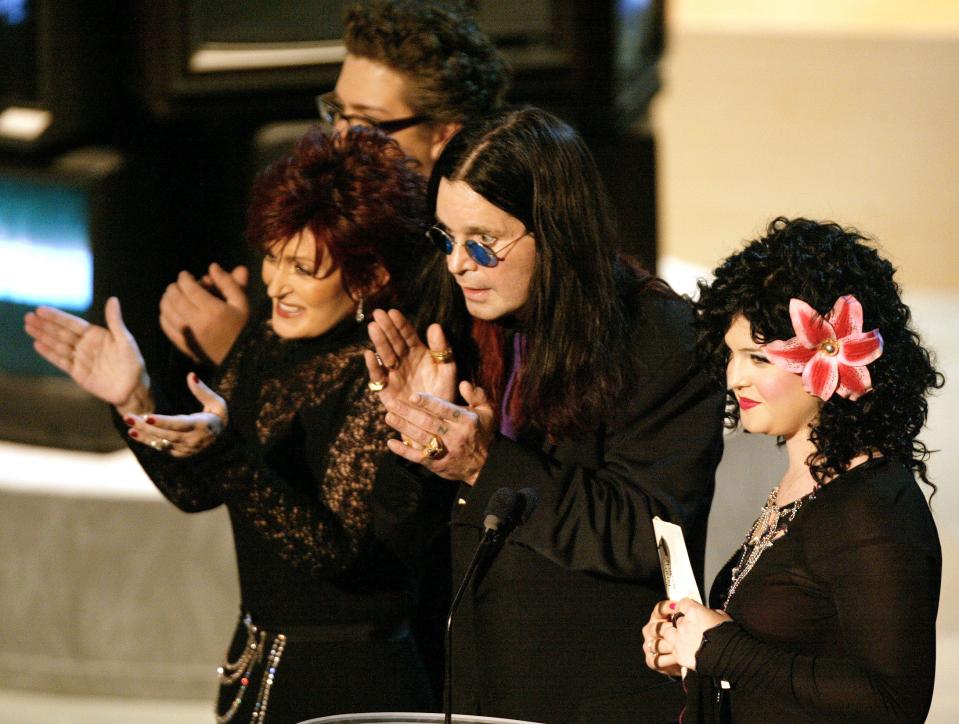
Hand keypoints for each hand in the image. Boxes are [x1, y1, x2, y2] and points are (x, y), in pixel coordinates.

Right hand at [24, 297, 152, 414]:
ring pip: (58, 345)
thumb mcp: (125, 340)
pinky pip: (61, 361)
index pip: (73, 323)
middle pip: (62, 333)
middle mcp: (86, 345)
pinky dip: (49, 354)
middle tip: (28, 316)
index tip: (41, 309)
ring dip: (43, 336)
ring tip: (28, 327)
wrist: (133, 388)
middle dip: (45, 325)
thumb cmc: (132, 362)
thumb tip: (113, 299)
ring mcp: (80, 358)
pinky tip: (37, 345)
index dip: (57, 317)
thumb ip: (115, 321)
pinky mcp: (77, 372)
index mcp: (96, 335)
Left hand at [123, 373, 226, 456]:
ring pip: (162, 443)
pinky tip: (135, 433)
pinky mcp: (180, 454)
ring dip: (144, 435)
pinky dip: (148, 440)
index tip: (148, 417)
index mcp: (203, 426)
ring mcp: (187, 449)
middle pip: (167, 435)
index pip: (180, 424)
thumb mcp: (217, 402)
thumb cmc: (218, 414)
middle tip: (129, 418)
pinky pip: (162, 447)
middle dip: (146, 427)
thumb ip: (202, 390)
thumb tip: (191, 375)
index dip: (164, 422)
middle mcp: (194, 441)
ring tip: (128, 426)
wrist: (223, 437)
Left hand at [159, 263, 248, 364]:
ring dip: (166, 300)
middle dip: (173, 288)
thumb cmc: (243, 327)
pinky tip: (168, 311)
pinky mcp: (184, 345)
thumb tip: (213, 266)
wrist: (241, 357)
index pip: (190, 288)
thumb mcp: (241, 303)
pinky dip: (163, 316)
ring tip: (171, 295)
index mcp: (214, 311)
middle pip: (175, 299)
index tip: (185, 274)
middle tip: (177, 284)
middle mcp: (198, 323)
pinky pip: (166, 327)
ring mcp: (189, 335)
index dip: (184, 278)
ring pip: (167, 312)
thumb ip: (228, 283)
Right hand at [364, 308, 457, 404]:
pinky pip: (378, 375)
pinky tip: (369, 354)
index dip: (400, 324)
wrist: (435, 419)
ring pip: (384, 354)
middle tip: (378, 313)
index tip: (393, 312)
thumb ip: (442, 349)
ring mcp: (393, 373)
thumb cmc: (443, 393)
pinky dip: (373, 366)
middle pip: (393, 341)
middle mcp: (403, 360)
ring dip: (379, 341)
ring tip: (373, 328)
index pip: (407, 335)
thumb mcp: (447, 370)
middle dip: (386, 327)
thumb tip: (435, 326)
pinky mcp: (385, 388)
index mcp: (418, 352)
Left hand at [380, 381, 494, 484]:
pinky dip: (404, 451)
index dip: (428, 403)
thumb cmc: (483, 433)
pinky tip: (391, 443)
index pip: (444, 409)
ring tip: (389, 416)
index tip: (413, 396)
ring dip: (403, 427)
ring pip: (421, 438)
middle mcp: (455, 436)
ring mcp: (445, 451)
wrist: (485, 466)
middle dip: (408, 412)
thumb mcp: (487, 412)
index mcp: (466, 421)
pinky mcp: (437, 464)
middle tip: (391, 403)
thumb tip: (463, 383)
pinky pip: (418, 457)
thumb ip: (477, 395)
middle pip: (428, 422)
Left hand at [643, 599, 731, 672]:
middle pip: (674, 619)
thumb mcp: (722, 617)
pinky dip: (677, 649)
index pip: (682, 603)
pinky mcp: (678, 654)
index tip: (686, 610)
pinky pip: (672, 649)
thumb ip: (708, 613)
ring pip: (667, 633)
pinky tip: (686, 651)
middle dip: (679, 622)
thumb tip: (705, 614)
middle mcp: (683, 624)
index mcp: (694, 612)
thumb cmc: (729, 636)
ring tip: (682, 639)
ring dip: (673, 635)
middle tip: (688, 628)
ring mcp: (679, 640)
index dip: (685, 607)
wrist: (732, 658)